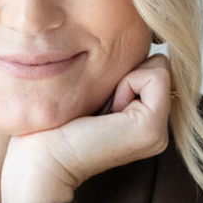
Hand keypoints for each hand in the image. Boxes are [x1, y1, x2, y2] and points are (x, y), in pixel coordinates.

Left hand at [0, 54, 172, 202]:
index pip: (153, 67)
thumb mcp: (94, 92)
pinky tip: (106, 112)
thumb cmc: (55, 125)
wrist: (42, 159)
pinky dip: (127, 83)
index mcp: (146, 122)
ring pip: (159, 68)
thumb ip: (118, 75)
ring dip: (124, 80)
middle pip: (159, 66)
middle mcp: (158, 130)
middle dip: (126, 74)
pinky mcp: (152, 128)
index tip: (97, 102)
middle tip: (99, 108)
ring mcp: (158, 132)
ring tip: (101, 111)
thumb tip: (131, 43)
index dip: (123, 72)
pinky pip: (155, 76)